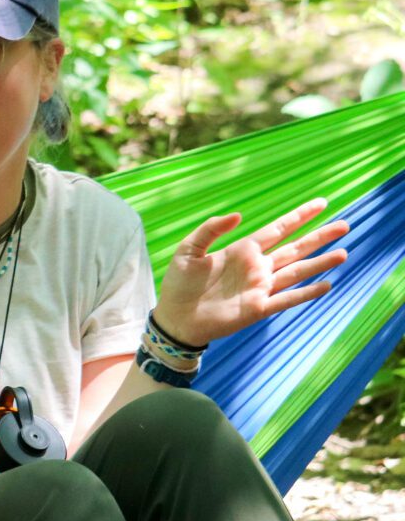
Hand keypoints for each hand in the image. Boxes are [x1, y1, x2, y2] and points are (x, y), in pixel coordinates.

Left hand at [155, 198, 348, 345]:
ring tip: (343, 252)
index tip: (321, 203)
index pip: (278, 229)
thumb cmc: (179, 283)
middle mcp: (257, 267)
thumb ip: (211, 229)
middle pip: (295, 248)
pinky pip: (287, 299)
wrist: (174, 317)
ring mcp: (260, 288)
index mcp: (243, 250)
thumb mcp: (189, 250)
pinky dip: (306, 292)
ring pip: (297, 271)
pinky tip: (326, 284)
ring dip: (320, 262)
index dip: (299, 216)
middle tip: (345, 224)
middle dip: (319, 236)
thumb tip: (239, 214)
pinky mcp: (258, 309)